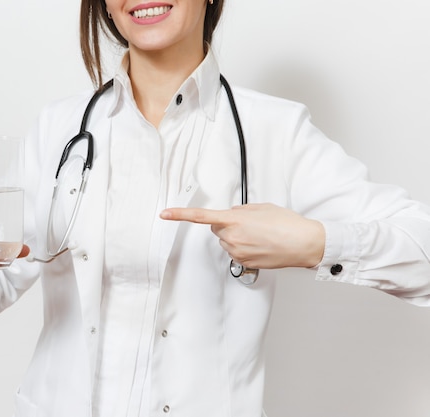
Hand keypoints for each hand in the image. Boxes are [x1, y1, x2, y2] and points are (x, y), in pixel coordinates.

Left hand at [160, 203, 324, 269]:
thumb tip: (232, 214)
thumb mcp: (261, 207)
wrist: (304, 243)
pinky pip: (236, 251)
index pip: (200, 217)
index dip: (180, 215)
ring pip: (226, 241)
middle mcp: (232, 237)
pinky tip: (261, 244)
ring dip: (237, 236)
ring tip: (260, 234)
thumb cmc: (287, 224)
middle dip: (227, 224)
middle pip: (216, 228)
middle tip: (250, 223)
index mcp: (234, 220)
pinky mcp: (244, 261)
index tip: (165, 214)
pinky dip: (244, 247)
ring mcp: (237, 251)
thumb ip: (241, 209)